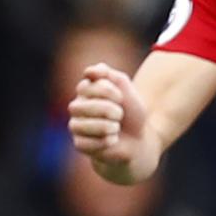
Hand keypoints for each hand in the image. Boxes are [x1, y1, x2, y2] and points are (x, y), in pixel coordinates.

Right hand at [68, 62, 151, 183]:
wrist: (139, 138)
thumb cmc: (131, 112)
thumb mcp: (127, 91)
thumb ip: (112, 77)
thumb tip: (90, 71)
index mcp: (86, 89)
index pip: (87, 85)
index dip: (108, 91)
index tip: (120, 97)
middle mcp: (77, 106)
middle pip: (80, 106)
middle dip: (106, 110)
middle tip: (119, 114)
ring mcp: (76, 125)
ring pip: (79, 126)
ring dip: (105, 127)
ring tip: (116, 127)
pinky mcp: (79, 144)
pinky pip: (84, 143)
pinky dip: (104, 142)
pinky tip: (112, 140)